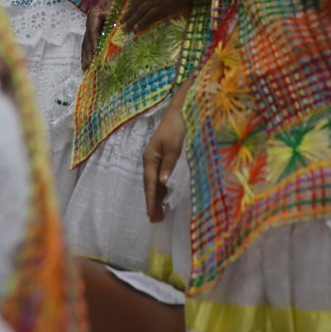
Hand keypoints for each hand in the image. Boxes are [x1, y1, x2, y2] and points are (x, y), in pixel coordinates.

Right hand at [81, 0, 118, 69]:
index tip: (95, 53)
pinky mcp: (93, 30)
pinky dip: (87, 52)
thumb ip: (110, 9)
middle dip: (88, 53)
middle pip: (87, 39)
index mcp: (94, 15)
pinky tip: (86, 61)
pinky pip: (88, 42)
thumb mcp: (114, 0)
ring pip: (86, 42)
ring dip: (85, 55)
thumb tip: (105, 15)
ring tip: (85, 68)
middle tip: (88, 66)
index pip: (93, 31)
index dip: (93, 42)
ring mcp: (90, 26)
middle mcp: (90, 21)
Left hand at [121, 0, 216, 32]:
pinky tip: (137, 29)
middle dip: (129, 14)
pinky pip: (151, 16)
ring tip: (125, 28)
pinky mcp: (166, 6)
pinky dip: (143, 22)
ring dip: (133, 20)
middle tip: (121, 23)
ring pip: (142, 11)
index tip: (128, 8)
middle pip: (138, 3)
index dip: (133, 2)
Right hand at [143, 104, 185, 222]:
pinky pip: (160, 178)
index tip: (152, 215)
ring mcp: (156, 159)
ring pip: (155, 182)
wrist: (180, 111)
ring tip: (159, 214)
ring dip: (156, 197)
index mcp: (150, 158)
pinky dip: (161, 189)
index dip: (151, 200)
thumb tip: (162, 183)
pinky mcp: (164, 158)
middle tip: (155, 220)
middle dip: (152, 202)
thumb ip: (168, 165)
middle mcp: (151, 160)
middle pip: (150, 185)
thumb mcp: (173, 146)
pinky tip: (165, 197)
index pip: (150, 183)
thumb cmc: (176, 127)